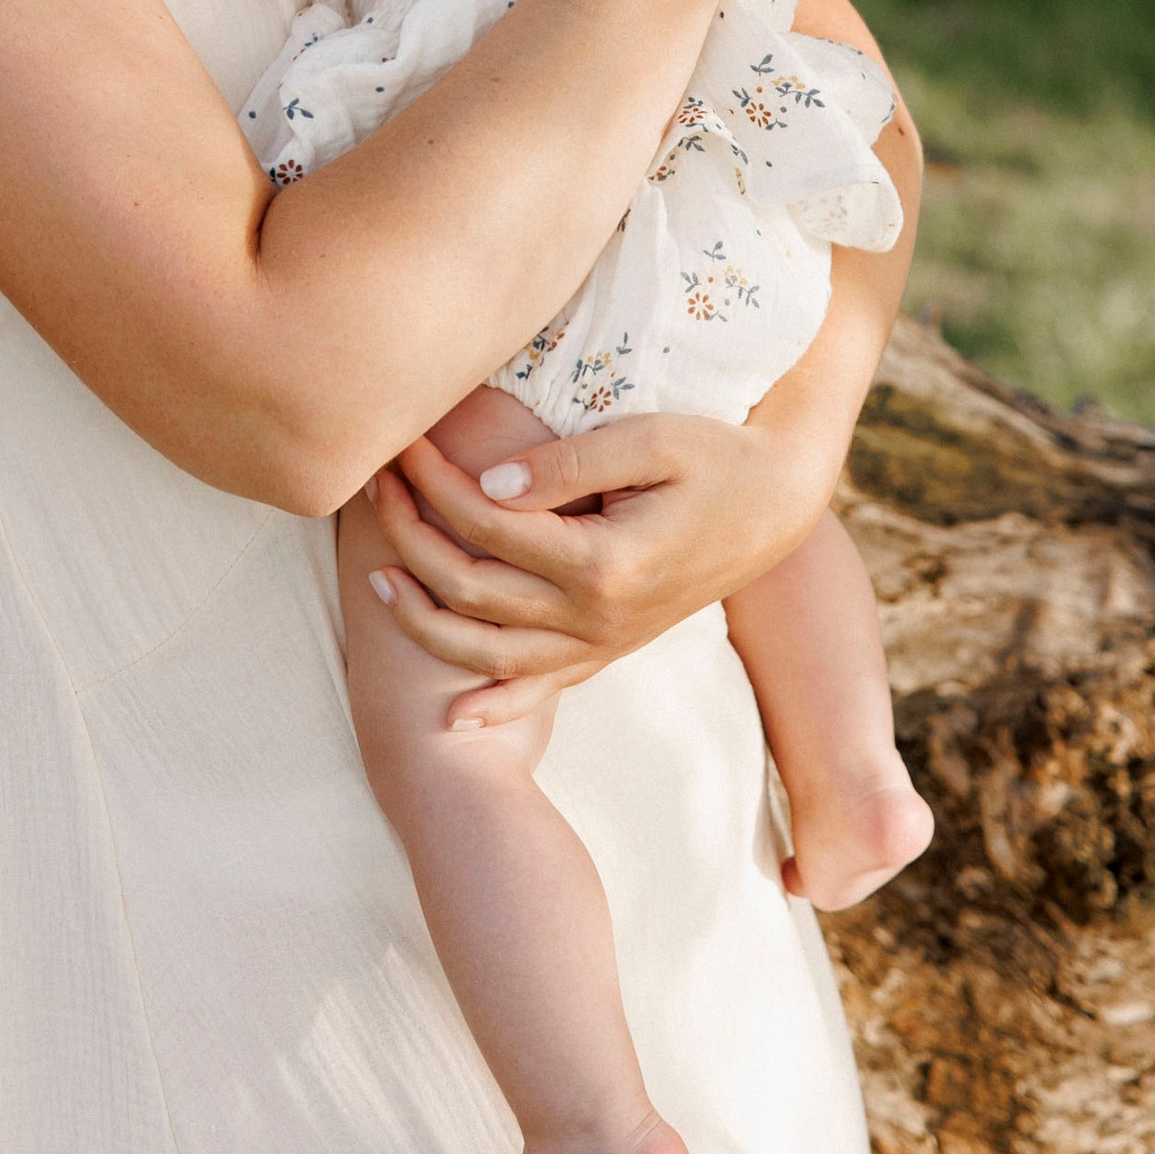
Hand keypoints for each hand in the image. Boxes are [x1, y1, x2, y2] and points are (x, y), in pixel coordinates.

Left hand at [366, 409, 838, 724]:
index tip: (406, 443)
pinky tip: (453, 714)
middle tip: (377, 487)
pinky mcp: (612, 650)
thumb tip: (489, 487)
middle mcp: (598, 614)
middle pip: (473, 589)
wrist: (777, 501)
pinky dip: (496, 705)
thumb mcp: (653, 440)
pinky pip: (543, 689)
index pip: (488, 524)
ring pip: (491, 653)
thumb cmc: (717, 454)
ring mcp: (604, 641)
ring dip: (425, 622)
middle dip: (411, 537)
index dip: (435, 482)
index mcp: (605, 559)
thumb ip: (569, 464)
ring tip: (377, 579)